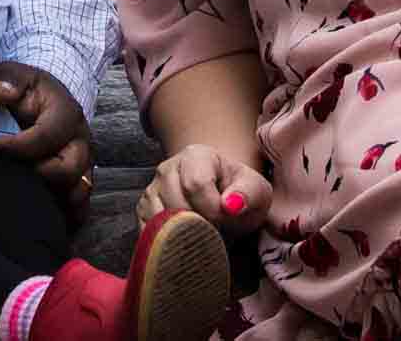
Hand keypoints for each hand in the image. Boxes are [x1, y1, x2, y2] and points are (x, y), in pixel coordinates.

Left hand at [0, 61, 92, 216]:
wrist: (47, 99)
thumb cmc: (28, 89)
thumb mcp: (15, 74)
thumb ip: (7, 79)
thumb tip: (0, 93)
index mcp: (67, 114)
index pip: (45, 136)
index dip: (15, 145)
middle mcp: (81, 142)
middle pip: (68, 170)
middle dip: (35, 175)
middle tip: (7, 173)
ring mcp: (84, 165)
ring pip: (78, 193)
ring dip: (51, 199)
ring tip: (21, 198)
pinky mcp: (79, 182)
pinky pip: (80, 208)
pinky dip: (65, 217)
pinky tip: (41, 218)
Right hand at [136, 142, 271, 236]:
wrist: (224, 198)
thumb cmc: (240, 193)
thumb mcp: (256, 190)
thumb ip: (249, 193)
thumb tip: (230, 205)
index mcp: (195, 155)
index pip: (195, 184)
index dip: (213, 210)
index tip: (228, 221)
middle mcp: (167, 169)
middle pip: (176, 204)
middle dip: (200, 227)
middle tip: (218, 233)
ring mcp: (152, 190)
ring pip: (160, 220)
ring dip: (184, 237)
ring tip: (204, 238)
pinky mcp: (144, 212)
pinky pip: (149, 232)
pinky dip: (167, 244)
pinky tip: (186, 245)